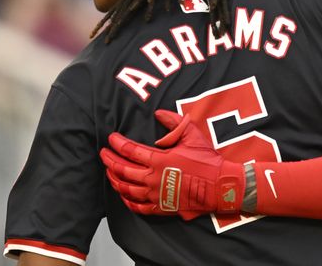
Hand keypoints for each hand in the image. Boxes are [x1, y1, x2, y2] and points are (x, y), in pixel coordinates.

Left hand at [99, 110, 243, 219]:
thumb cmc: (206, 160)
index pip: (130, 150)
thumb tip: (158, 113)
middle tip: (103, 154)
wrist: (219, 186)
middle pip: (122, 170)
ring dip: (114, 179)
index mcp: (159, 160)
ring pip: (126, 189)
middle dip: (109, 160)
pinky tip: (123, 195)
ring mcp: (155, 195)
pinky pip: (137, 207)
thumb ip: (174, 122)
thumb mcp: (192, 135)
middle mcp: (153, 178)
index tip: (111, 138)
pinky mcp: (161, 207)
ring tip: (109, 172)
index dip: (118, 143)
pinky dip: (127, 201)